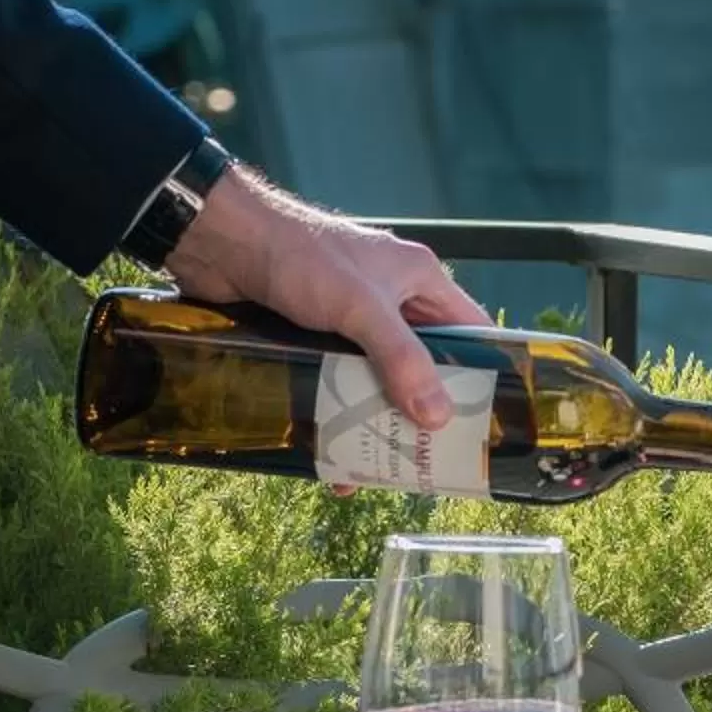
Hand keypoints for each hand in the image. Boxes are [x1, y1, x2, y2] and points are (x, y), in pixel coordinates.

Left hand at [165, 167, 488, 429]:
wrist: (224, 241)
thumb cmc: (302, 257)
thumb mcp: (361, 308)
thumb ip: (400, 358)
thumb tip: (437, 417)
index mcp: (419, 279)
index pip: (471, 329)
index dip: (485, 372)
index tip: (487, 421)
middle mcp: (391, 300)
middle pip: (424, 362)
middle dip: (424, 410)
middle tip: (430, 458)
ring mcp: (351, 319)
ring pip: (378, 378)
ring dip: (376, 420)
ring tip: (377, 470)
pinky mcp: (315, 336)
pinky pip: (339, 381)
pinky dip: (338, 414)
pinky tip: (331, 454)